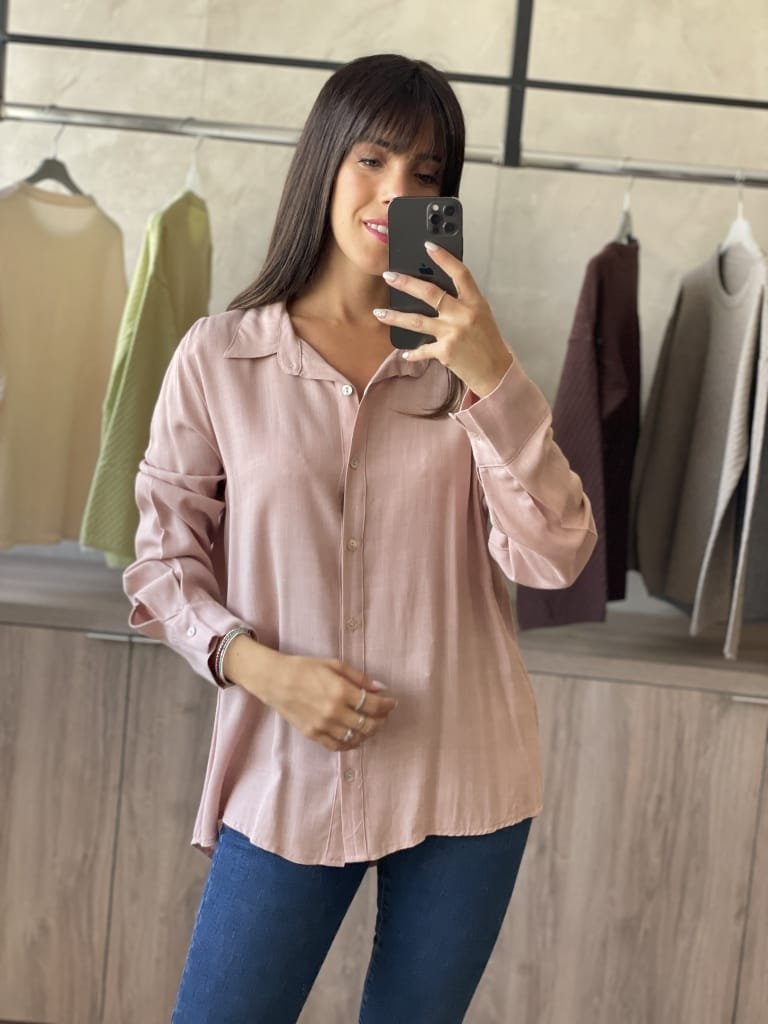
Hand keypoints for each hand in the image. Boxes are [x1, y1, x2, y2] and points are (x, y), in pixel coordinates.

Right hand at [258, 654, 397, 752]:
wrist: (275, 679)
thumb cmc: (305, 667)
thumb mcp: (334, 664)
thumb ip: (359, 678)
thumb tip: (381, 688)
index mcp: (340, 691)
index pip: (373, 705)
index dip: (387, 705)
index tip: (392, 702)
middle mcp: (334, 712)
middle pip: (368, 725)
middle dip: (381, 721)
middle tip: (384, 714)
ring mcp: (323, 726)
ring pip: (355, 738)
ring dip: (368, 733)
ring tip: (371, 724)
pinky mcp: (313, 734)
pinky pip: (338, 746)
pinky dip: (351, 744)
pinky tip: (356, 737)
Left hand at [376, 242, 514, 398]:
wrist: (496, 372)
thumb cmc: (488, 343)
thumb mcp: (481, 316)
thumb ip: (462, 303)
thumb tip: (435, 291)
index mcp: (476, 302)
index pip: (460, 273)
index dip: (444, 258)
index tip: (428, 246)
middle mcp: (464, 315)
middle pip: (431, 293)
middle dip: (406, 283)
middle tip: (389, 276)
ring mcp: (453, 333)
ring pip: (417, 320)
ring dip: (395, 317)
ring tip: (379, 313)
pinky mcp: (445, 352)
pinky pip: (422, 349)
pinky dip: (413, 353)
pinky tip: (404, 352)